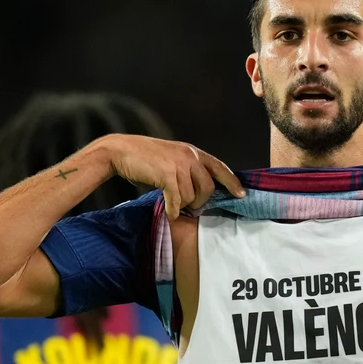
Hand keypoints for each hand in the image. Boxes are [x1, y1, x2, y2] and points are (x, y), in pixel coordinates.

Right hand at [101, 134, 244, 219]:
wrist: (121, 151)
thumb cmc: (145, 158)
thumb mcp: (172, 158)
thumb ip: (188, 170)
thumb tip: (200, 191)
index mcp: (193, 152)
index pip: (220, 167)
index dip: (232, 182)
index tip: (241, 194)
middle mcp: (189, 156)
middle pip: (208, 187)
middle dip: (201, 201)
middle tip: (192, 207)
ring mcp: (179, 164)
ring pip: (192, 196)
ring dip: (184, 205)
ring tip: (174, 204)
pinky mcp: (167, 175)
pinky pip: (177, 200)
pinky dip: (174, 209)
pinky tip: (170, 212)